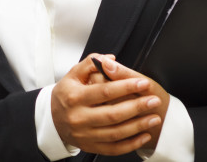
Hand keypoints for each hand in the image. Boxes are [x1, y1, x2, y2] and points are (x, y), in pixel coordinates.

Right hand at [50, 54, 168, 155]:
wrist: (52, 119)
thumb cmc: (67, 94)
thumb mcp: (73, 74)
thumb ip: (91, 63)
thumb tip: (111, 59)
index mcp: (75, 97)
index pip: (105, 91)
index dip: (126, 87)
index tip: (143, 83)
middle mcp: (79, 117)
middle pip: (113, 114)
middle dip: (137, 107)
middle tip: (154, 101)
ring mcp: (85, 134)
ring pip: (116, 133)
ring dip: (138, 126)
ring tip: (154, 117)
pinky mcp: (90, 147)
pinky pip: (114, 148)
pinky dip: (131, 144)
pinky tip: (144, 135)